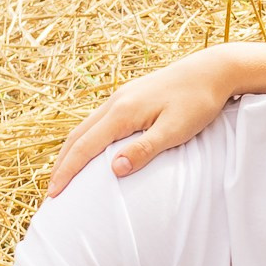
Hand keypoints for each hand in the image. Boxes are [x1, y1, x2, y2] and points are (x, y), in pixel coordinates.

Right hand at [46, 48, 242, 196]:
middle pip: (76, 136)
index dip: (67, 172)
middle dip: (62, 164)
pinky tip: (91, 149)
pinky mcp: (130, 96)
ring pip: (85, 127)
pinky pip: (98, 120)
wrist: (212, 70)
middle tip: (52, 190)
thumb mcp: (174, 130)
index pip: (84, 147)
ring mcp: (121, 97)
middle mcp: (115, 103)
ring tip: (65, 173)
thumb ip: (144, 149)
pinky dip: (86, 138)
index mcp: (122, 112)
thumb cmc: (198, 102)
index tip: (54, 194)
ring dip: (72, 151)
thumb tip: (114, 169)